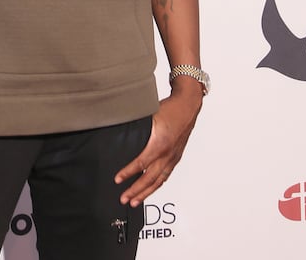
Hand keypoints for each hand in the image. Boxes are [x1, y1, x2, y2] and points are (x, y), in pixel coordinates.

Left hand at [114, 86, 201, 206]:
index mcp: (160, 144)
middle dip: (136, 191)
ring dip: (146, 193)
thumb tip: (121, 132)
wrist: (188, 105)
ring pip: (159, 181)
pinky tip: (151, 189)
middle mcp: (168, 154)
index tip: (118, 179)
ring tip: (135, 200)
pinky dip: (156, 185)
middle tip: (124, 198)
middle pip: (150, 178)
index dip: (128, 173)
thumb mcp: (149, 115)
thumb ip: (137, 127)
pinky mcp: (176, 157)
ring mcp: (173, 157)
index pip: (141, 164)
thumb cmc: (171, 108)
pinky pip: (165, 175)